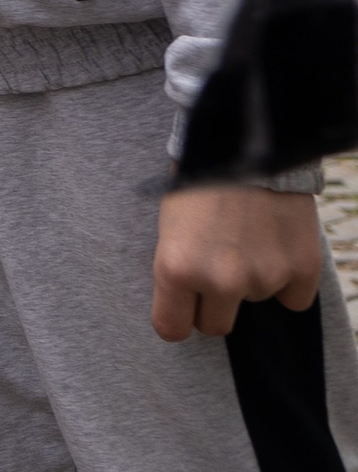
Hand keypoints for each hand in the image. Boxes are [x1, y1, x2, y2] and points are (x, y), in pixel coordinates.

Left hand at [152, 184, 322, 340]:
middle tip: (217, 270)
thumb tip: (185, 303)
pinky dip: (289, 281)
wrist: (248, 142)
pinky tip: (277, 246)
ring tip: (246, 237)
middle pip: (215, 327)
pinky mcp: (302, 270)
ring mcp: (264, 278)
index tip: (183, 308)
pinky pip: (294, 299)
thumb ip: (177, 269)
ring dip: (251, 280)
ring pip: (255, 302)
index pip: (171, 329)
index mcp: (175, 268)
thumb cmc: (198, 178)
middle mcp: (219, 281)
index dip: (177, 318)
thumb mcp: (169, 224)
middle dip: (213, 305)